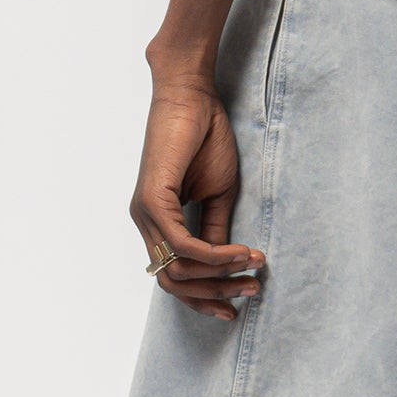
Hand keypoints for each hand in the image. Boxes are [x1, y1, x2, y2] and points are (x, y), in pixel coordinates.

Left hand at [129, 80, 264, 321]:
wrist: (193, 95)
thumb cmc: (205, 136)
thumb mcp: (218, 192)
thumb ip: (215, 230)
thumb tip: (224, 265)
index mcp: (158, 222)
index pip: (176, 276)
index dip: (207, 296)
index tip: (239, 300)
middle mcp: (146, 223)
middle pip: (173, 283)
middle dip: (214, 294)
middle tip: (250, 291)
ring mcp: (145, 214)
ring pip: (176, 270)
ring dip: (218, 275)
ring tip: (251, 265)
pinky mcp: (152, 200)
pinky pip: (182, 245)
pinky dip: (212, 254)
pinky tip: (238, 251)